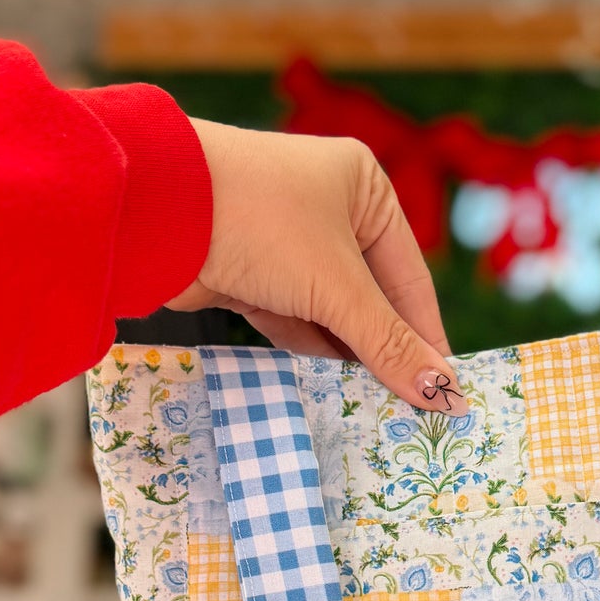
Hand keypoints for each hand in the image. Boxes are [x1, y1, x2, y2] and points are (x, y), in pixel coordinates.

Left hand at [168, 121, 467, 414]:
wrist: (154, 211)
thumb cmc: (262, 223)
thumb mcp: (336, 287)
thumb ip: (388, 344)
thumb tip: (445, 394)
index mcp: (364, 188)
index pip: (409, 276)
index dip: (426, 337)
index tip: (444, 393)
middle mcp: (327, 207)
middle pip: (369, 296)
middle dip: (383, 350)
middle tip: (408, 412)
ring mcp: (282, 240)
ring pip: (328, 310)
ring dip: (345, 356)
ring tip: (372, 408)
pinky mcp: (246, 270)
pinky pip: (290, 318)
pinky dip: (307, 350)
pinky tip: (328, 389)